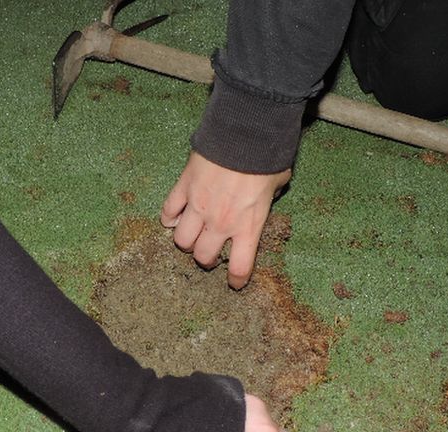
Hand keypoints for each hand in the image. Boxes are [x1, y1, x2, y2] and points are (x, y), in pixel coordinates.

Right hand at [161, 152, 289, 289]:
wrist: (244, 133)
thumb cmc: (266, 158)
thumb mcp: (279, 183)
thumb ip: (271, 197)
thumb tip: (268, 194)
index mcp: (248, 226)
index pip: (239, 267)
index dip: (237, 280)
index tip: (235, 282)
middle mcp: (221, 222)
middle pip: (202, 256)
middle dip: (206, 259)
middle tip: (210, 252)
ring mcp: (198, 206)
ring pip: (182, 240)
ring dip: (186, 241)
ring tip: (192, 235)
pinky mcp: (183, 188)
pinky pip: (168, 212)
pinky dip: (169, 218)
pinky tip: (175, 217)